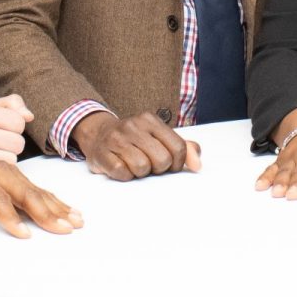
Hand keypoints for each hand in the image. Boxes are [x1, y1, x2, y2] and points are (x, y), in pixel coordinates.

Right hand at [0, 94, 32, 162]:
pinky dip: (2, 165)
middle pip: (17, 142)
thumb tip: (29, 116)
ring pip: (12, 157)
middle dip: (14, 141)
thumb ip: (13, 103)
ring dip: (8, 154)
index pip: (18, 121)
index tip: (4, 125)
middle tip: (1, 139)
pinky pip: (3, 169)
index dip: (16, 124)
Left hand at [0, 159, 82, 238]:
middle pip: (23, 192)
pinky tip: (72, 212)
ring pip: (36, 191)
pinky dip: (57, 202)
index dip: (9, 216)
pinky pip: (40, 190)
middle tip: (62, 230)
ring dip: (57, 208)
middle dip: (44, 212)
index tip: (23, 235)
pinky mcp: (19, 178)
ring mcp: (11, 172)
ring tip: (75, 223)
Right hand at [70, 111, 201, 180]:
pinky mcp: (102, 153)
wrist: (98, 134)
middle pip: (162, 160)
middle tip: (149, 164)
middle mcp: (134, 125)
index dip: (178, 164)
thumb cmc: (135, 140)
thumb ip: (184, 148)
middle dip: (158, 168)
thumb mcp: (160, 137)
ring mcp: (116, 138)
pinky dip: (124, 175)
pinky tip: (121, 167)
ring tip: (133, 164)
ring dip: (140, 173)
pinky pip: (122, 173)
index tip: (170, 165)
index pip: (178, 147)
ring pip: (142, 167)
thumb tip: (198, 165)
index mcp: (151, 120)